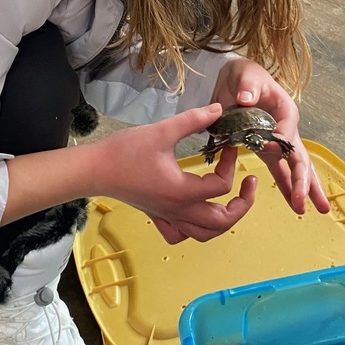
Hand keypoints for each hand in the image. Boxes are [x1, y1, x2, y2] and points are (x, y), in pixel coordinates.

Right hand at [97, 104, 256, 244]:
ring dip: (224, 221)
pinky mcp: (157, 216)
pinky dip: (194, 230)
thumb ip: (193, 120)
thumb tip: (218, 110)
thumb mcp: (163, 131)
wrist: (95, 168)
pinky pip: (181, 235)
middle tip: (248, 185)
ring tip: (231, 202)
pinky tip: (196, 213)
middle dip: (242, 205)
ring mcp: (168, 217)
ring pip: (205, 234)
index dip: (231, 164)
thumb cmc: (125, 151)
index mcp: (183, 191)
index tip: (228, 145)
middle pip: (222, 222)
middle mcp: (178, 210)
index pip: (221, 186)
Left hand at [211, 58, 330, 216]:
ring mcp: (279, 141)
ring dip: (304, 188)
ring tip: (316, 210)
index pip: (287, 128)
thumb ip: (248, 86)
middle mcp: (287, 128)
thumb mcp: (246, 75)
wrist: (236, 80)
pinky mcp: (267, 149)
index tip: (267, 146)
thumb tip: (246, 98)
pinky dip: (288, 187)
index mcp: (286, 110)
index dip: (280, 139)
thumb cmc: (245, 75)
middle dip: (304, 180)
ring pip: (297, 168)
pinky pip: (281, 171)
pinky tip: (295, 204)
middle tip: (306, 200)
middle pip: (300, 156)